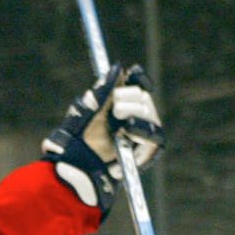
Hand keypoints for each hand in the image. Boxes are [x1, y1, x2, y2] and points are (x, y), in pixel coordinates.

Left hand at [42, 65, 164, 209]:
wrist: (80, 167)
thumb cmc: (79, 139)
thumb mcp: (88, 111)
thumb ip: (103, 90)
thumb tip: (118, 67)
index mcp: (119, 100)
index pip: (137, 82)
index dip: (138, 78)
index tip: (133, 74)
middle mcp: (134, 112)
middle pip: (143, 96)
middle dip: (128, 101)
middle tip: (115, 113)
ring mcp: (142, 130)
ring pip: (149, 114)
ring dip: (135, 118)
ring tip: (121, 128)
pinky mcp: (148, 149)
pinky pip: (154, 138)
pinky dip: (142, 136)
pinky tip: (129, 136)